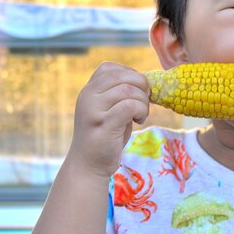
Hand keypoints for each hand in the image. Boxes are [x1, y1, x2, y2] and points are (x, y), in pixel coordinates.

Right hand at [69, 62, 149, 177]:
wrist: (88, 166)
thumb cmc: (104, 137)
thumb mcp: (108, 110)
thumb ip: (119, 93)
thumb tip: (146, 82)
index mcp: (88, 90)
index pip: (109, 68)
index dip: (130, 75)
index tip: (136, 92)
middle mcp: (87, 96)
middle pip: (121, 75)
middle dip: (141, 86)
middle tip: (143, 103)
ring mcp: (93, 110)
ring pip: (128, 90)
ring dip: (143, 102)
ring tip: (141, 115)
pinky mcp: (103, 124)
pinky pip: (130, 106)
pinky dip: (141, 111)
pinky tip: (138, 121)